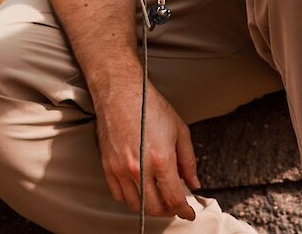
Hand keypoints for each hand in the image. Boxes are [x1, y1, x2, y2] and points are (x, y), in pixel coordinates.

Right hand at [94, 77, 199, 219]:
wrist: (120, 89)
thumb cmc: (148, 104)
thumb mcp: (179, 129)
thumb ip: (188, 160)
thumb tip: (193, 182)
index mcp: (161, 159)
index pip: (174, 199)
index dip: (184, 210)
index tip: (188, 212)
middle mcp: (139, 167)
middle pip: (155, 208)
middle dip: (169, 210)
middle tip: (174, 203)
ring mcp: (120, 168)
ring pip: (136, 205)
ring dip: (149, 206)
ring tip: (157, 195)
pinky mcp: (107, 165)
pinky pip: (118, 194)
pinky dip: (130, 197)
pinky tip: (138, 187)